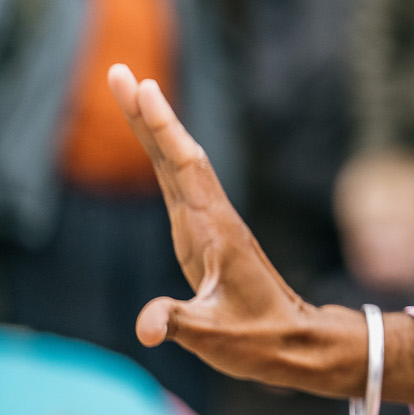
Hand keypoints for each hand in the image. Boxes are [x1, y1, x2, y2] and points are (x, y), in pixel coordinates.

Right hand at [108, 64, 413, 401]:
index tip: (146, 89)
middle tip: (119, 72)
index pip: (185, 169)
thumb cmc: (258, 339)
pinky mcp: (202, 235)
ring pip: (176, 166)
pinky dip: (161, 157)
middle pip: (177, 155)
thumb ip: (179, 325)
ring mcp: (208, 225)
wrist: (293, 342)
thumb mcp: (214, 335)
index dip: (165, 130)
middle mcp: (213, 218)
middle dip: (149, 115)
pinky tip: (150, 138)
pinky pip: (178, 184)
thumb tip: (148, 328)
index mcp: (216, 232)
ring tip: (129, 89)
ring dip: (153, 129)